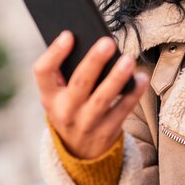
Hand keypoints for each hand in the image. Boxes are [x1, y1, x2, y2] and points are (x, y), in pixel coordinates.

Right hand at [33, 31, 148, 158]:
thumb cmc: (71, 106)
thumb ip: (68, 71)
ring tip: (128, 59)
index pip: (43, 72)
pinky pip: (122, 110)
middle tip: (108, 42)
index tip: (68, 35)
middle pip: (79, 83)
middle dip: (94, 61)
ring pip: (102, 99)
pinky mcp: (107, 131)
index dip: (54, 53)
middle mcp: (64, 110)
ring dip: (117, 78)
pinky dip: (133, 94)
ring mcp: (86, 123)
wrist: (79, 149)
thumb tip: (90, 40)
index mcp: (49, 95)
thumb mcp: (59, 94)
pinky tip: (141, 78)